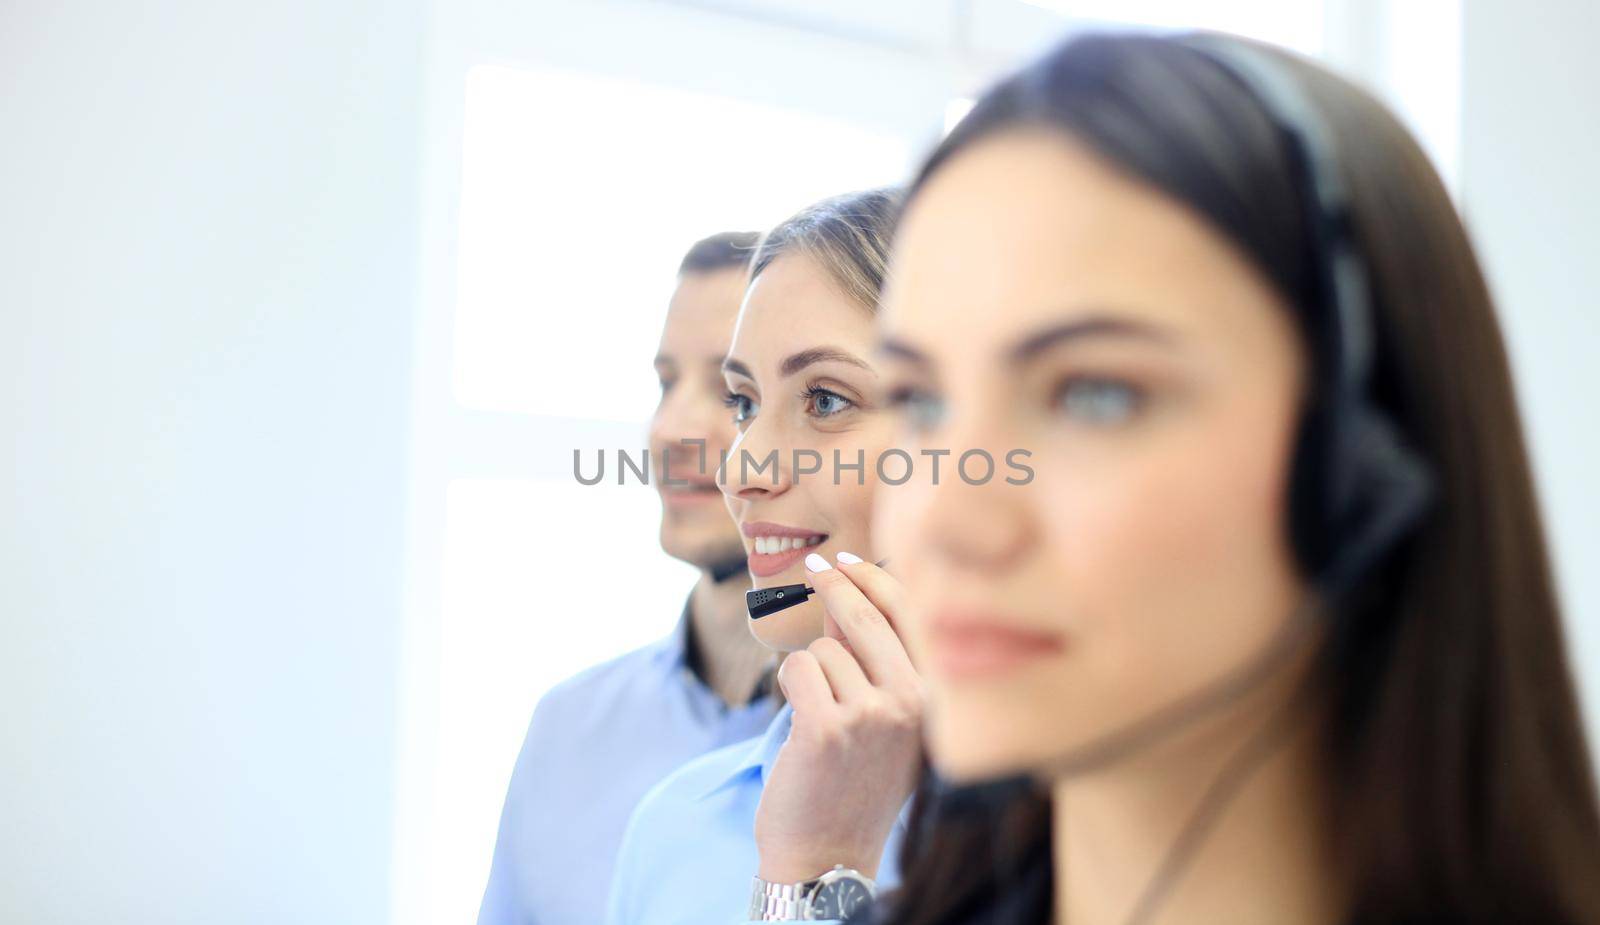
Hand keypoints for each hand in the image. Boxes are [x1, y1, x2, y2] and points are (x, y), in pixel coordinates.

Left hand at [754, 552, 923, 883]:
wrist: (828, 855)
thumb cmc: (854, 783)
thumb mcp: (886, 721)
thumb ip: (873, 660)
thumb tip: (845, 590)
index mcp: (937, 700)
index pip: (911, 617)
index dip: (875, 577)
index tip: (846, 558)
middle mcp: (915, 703)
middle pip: (866, 614)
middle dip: (835, 584)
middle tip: (813, 567)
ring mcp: (873, 715)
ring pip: (825, 648)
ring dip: (811, 673)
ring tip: (821, 720)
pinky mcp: (827, 726)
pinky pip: (798, 669)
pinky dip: (789, 687)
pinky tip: (800, 723)